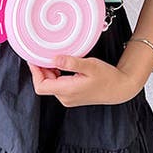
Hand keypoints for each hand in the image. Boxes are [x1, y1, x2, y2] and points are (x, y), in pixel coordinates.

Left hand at [27, 55, 141, 106]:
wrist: (119, 89)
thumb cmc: (107, 77)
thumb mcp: (90, 66)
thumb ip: (71, 63)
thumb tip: (54, 59)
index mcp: (68, 91)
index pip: (41, 86)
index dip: (35, 72)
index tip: (33, 59)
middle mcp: (66, 98)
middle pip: (44, 85)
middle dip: (41, 70)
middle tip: (43, 54)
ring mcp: (69, 98)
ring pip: (50, 85)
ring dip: (48, 72)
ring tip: (53, 58)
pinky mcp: (72, 96)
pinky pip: (58, 86)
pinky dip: (55, 75)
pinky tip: (62, 65)